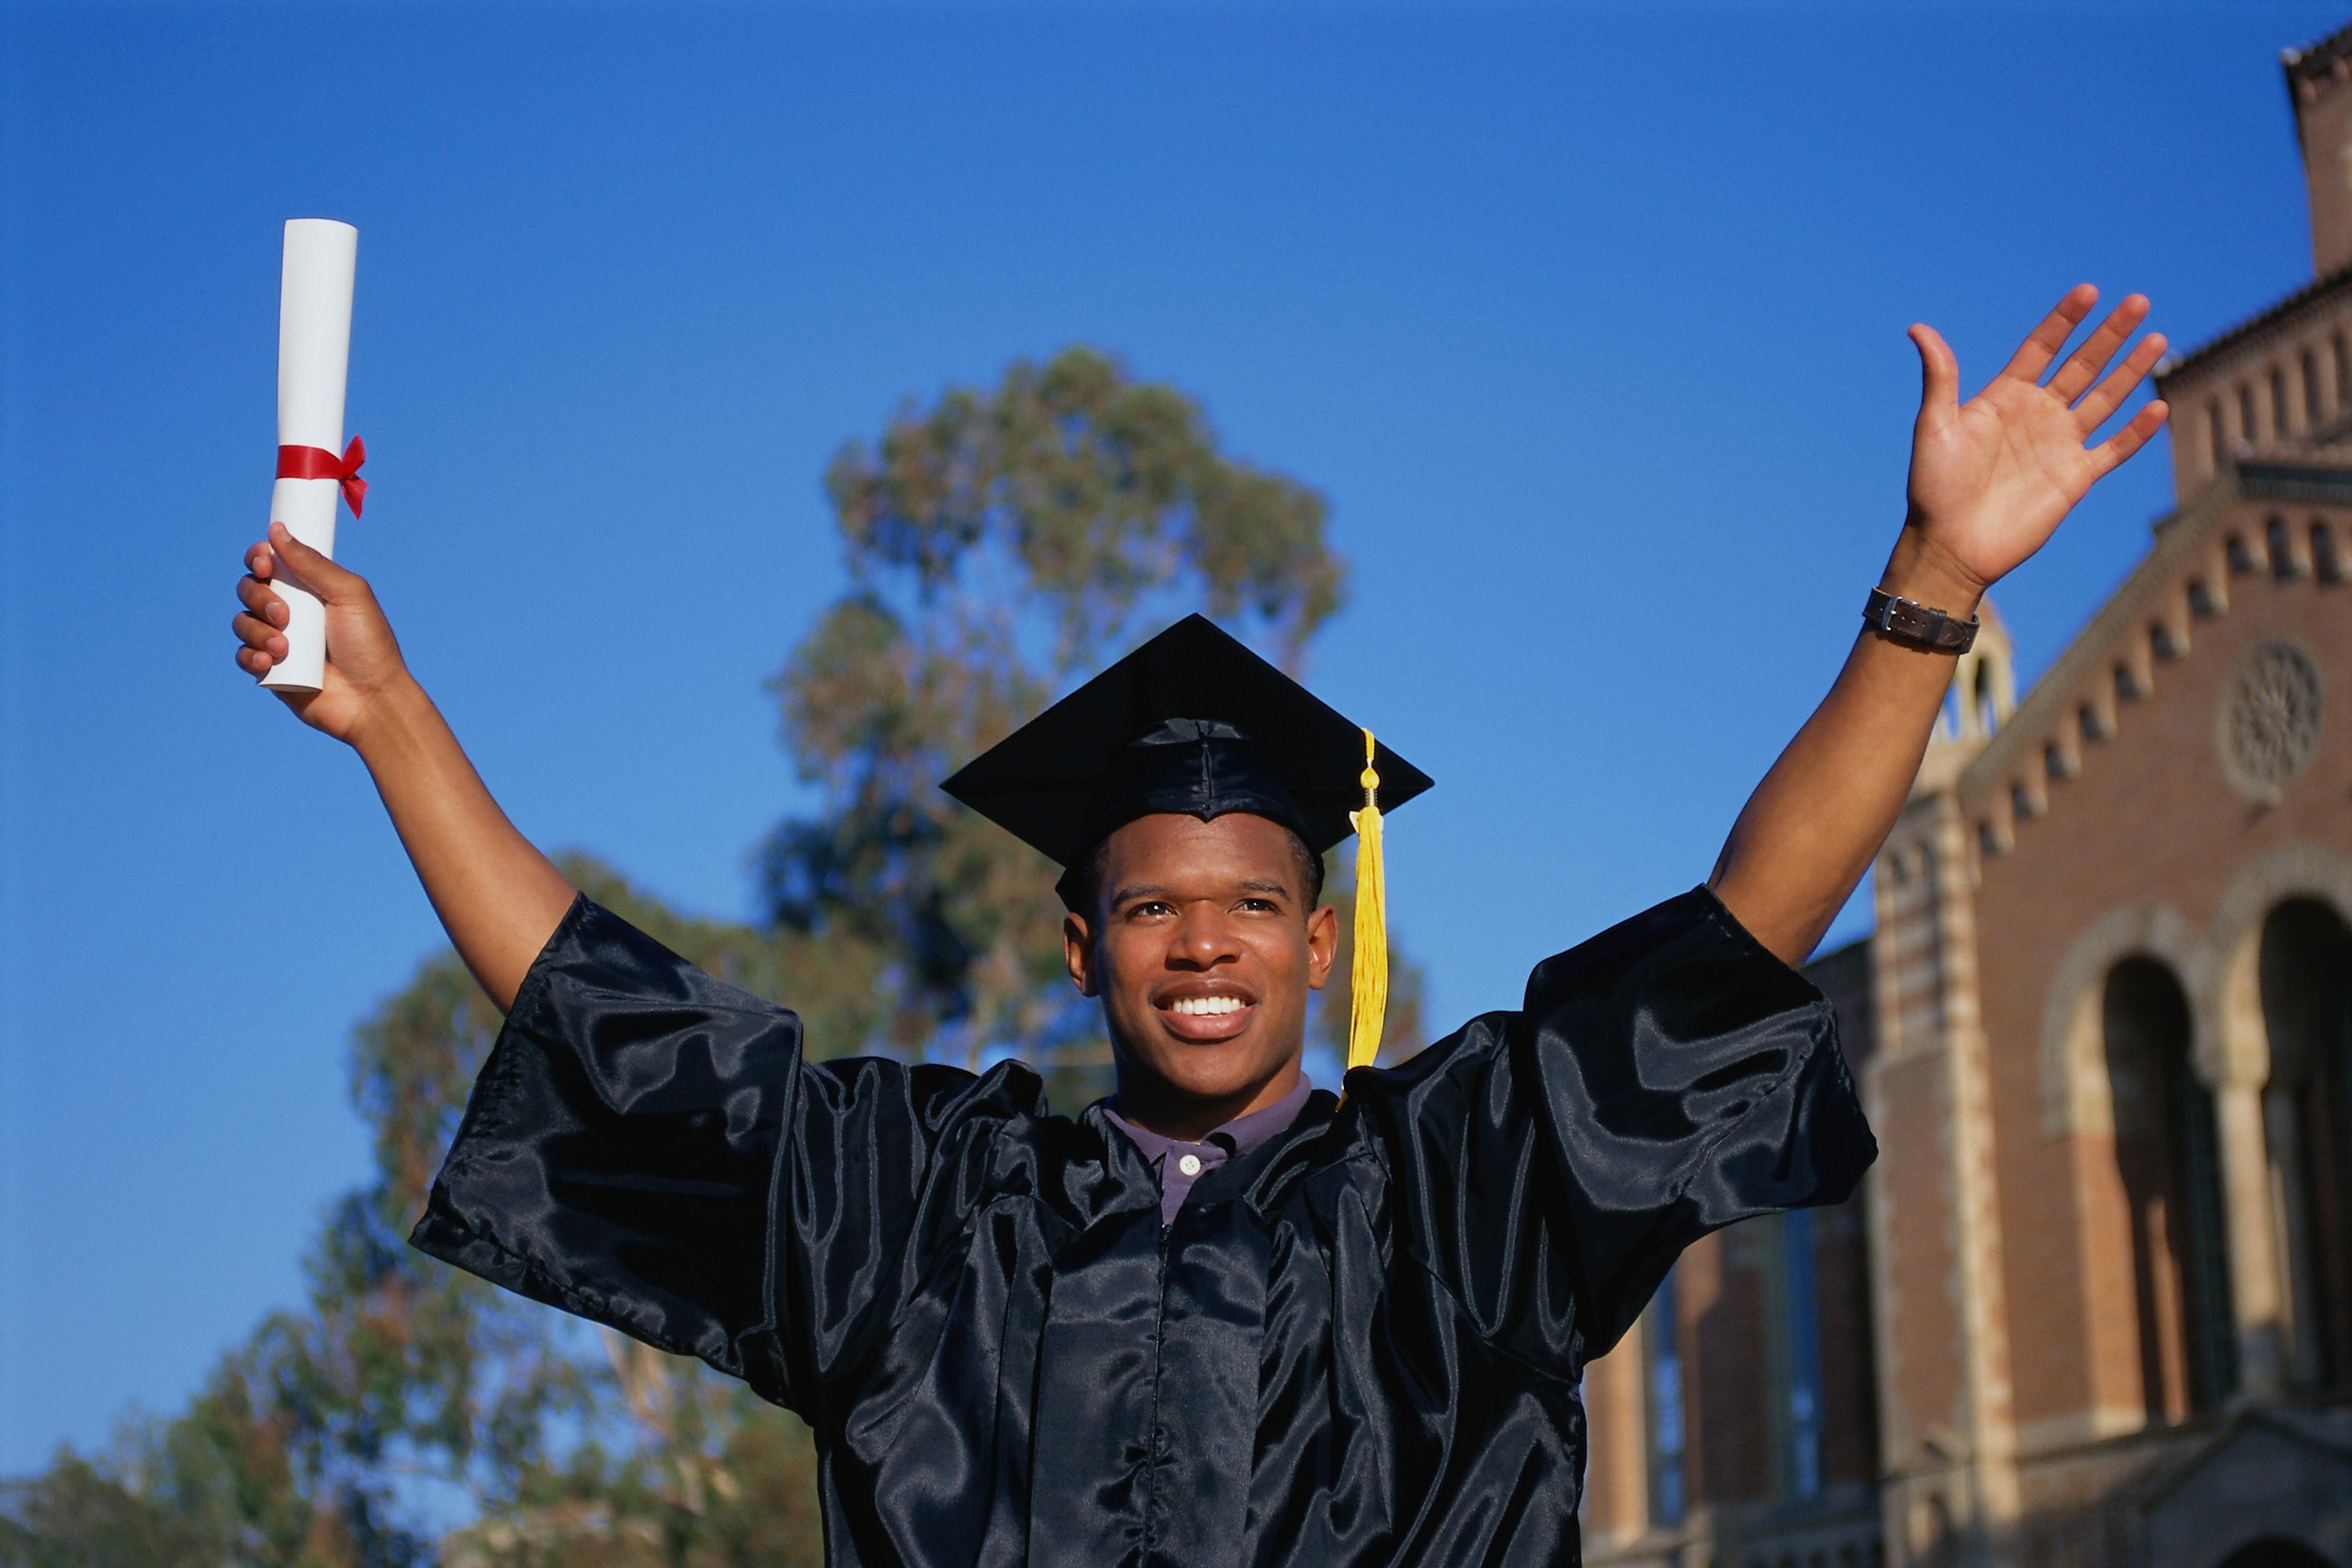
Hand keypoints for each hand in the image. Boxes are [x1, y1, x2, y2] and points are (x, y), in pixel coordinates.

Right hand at [232, 521, 410, 741]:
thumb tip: (277, 530)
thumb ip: (313, 563)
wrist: (371, 699)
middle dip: (258, 597)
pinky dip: (250, 656)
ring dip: (256, 630)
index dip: (260, 558)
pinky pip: (242, 655)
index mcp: (310, 588)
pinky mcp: (270, 670)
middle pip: (249, 588)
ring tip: (283, 647)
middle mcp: (291, 611)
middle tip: (285, 615)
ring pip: (242, 621)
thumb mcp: (348, 594)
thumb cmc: (369, 645)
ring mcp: (278, 640)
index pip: (271, 563)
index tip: (265, 563)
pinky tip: (270, 662)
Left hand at [1899, 284, 2168, 599]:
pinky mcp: (2075, 477)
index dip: (2064, 320)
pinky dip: (2137, 431)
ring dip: (2131, 370)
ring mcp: (2059, 445)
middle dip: (2109, 334)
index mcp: (2004, 398)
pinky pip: (2114, 448)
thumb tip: (1918, 328)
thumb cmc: (1933, 488)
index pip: (2041, 348)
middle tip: (2138, 301)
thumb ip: (1940, 377)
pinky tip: (2158, 407)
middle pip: (2082, 365)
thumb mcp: (1935, 426)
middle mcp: (2036, 415)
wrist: (1949, 546)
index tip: (2088, 291)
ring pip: (2105, 399)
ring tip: (2156, 338)